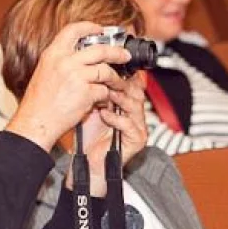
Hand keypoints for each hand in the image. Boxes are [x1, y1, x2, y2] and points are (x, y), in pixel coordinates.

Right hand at [5, 22, 131, 151]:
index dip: (90, 27)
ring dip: (115, 78)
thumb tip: (82, 55)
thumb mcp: (45, 71)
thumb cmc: (39, 102)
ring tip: (118, 83)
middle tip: (124, 55)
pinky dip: (106, 96)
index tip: (100, 29)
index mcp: (53, 54)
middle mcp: (65, 61)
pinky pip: (104, 90)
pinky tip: (102, 101)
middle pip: (99, 49)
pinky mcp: (85, 93)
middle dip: (116, 52)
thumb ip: (62, 61)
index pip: (73, 30)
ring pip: (106, 70)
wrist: (36, 122)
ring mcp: (76, 76)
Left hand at [71, 73, 147, 195]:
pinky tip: (104, 114)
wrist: (88, 161)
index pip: (133, 84)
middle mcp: (136, 115)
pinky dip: (116, 118)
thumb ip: (98, 92)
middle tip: (108, 78)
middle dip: (121, 84)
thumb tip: (94, 71)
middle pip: (136, 92)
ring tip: (107, 94)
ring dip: (119, 98)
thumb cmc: (89, 136)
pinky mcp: (137, 140)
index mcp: (128, 105)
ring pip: (135, 106)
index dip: (124, 75)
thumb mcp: (93, 108)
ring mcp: (139, 127)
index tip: (112, 67)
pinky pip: (129, 125)